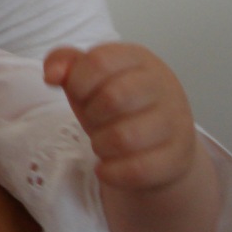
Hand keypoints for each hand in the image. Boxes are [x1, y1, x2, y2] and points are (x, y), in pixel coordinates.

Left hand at [44, 42, 197, 190]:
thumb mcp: (89, 77)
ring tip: (102, 143)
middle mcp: (163, 86)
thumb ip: (63, 62)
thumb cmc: (118, 103)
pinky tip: (107, 168)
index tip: (79, 94)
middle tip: (94, 120)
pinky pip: (138, 169)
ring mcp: (176, 122)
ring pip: (125, 137)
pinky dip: (112, 172)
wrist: (160, 141)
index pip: (99, 61)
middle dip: (91, 114)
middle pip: (113, 98)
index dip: (78, 82)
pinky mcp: (179, 157)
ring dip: (101, 145)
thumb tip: (52, 75)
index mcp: (138, 59)